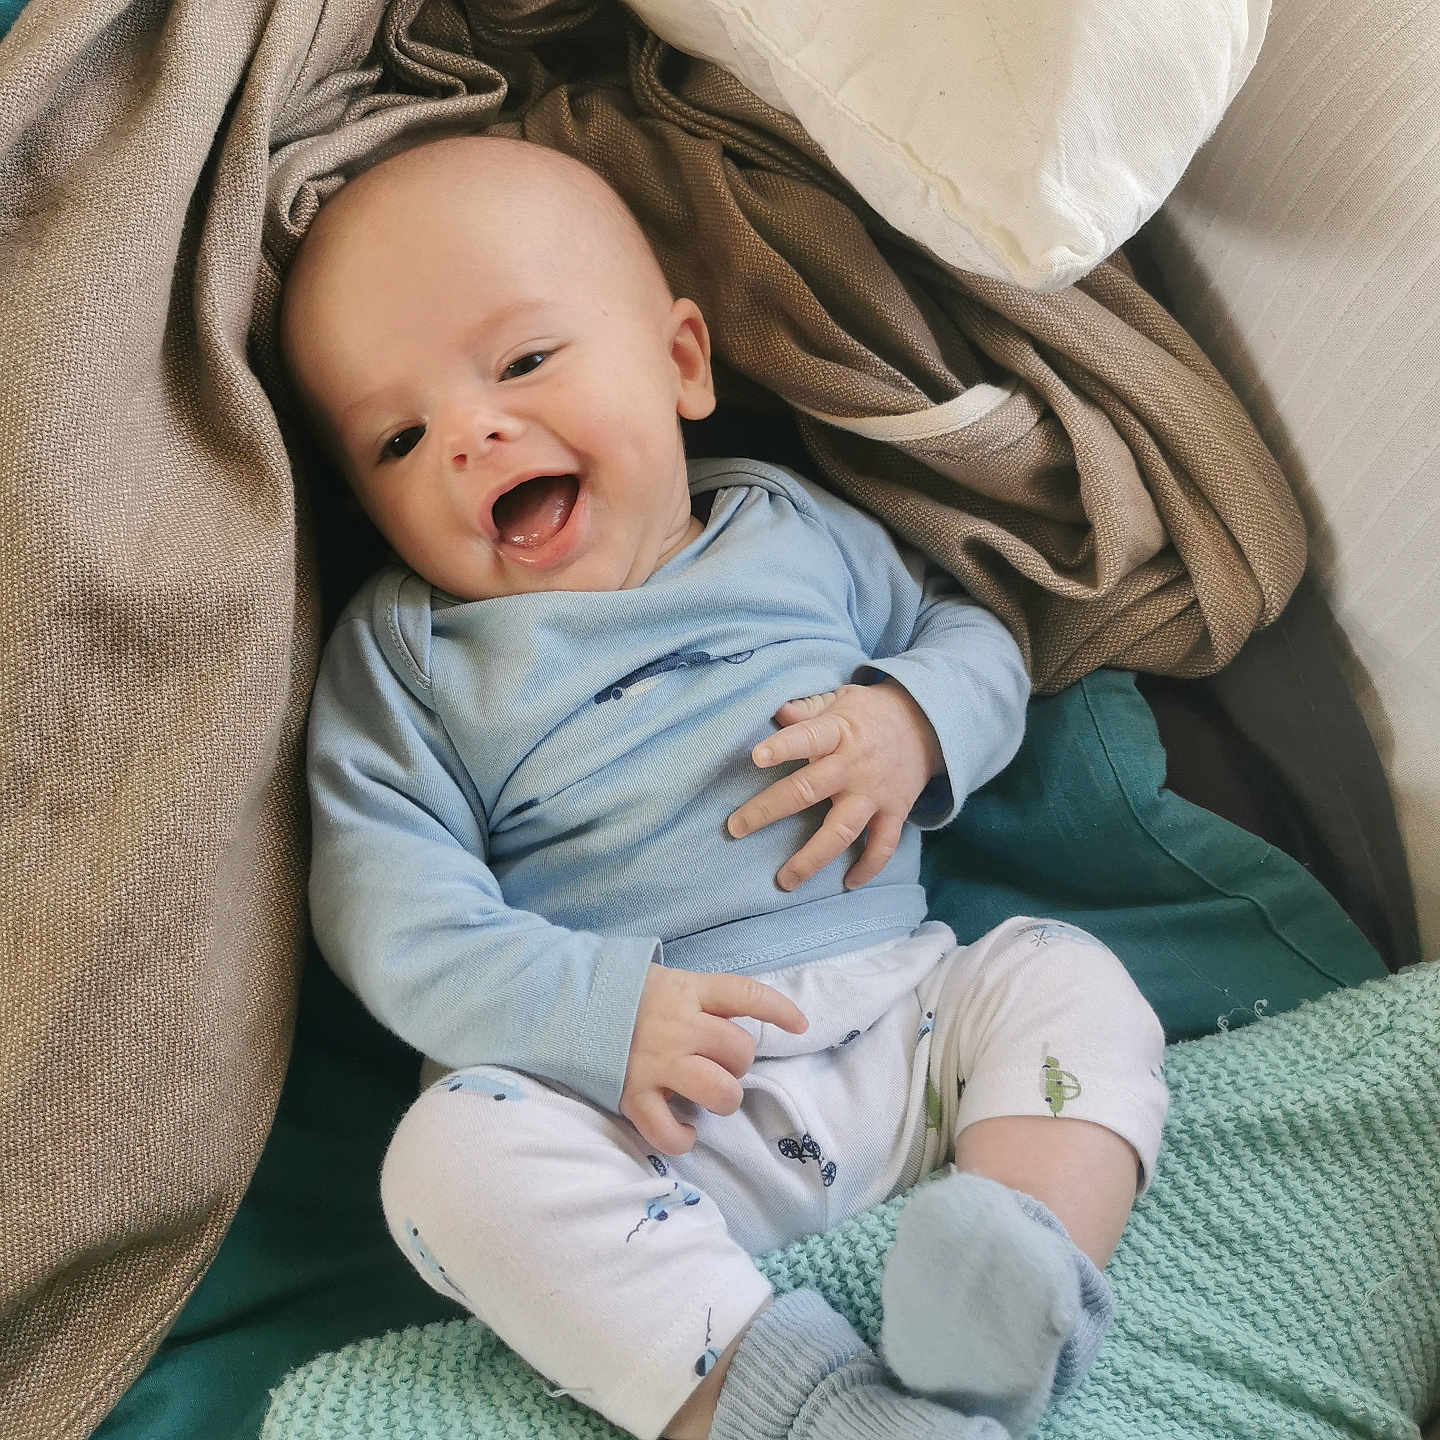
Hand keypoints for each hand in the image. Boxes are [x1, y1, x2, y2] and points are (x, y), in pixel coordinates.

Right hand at [620, 965, 807, 1153]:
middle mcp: (678, 1026)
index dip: (779, 1010)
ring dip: (722, 1099)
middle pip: (739, 1051)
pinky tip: (683, 1131)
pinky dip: (681, 1138)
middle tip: (716, 1063)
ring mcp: (657, 1062)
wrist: (563, 1005)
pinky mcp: (633, 1094)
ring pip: (720, 1091)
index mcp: (687, 991)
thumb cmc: (622, 995)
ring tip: (707, 1097)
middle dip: (737, 1062)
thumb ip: (699, 999)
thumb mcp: (665, 980)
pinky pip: (668, 1130)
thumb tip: (739, 1021)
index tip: (801, 1026)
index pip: (745, 993)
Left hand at [727, 681, 942, 891]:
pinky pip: (883, 846)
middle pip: (809, 790)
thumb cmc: (869, 713)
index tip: (756, 757)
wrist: (928, 723)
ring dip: (812, 858)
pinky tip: (847, 883)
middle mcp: (855, 766)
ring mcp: (875, 793)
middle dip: (769, 810)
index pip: (809, 737)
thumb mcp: (840, 699)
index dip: (783, 747)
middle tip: (736, 827)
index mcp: (839, 732)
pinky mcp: (895, 812)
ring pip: (842, 831)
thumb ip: (806, 708)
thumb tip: (772, 710)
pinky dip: (868, 867)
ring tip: (785, 880)